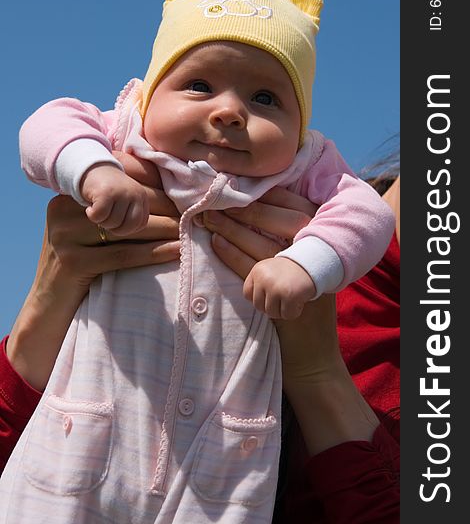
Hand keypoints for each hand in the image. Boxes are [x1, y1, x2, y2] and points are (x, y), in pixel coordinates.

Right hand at [7, 154, 179, 390]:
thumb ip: (110, 212)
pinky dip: (154, 254)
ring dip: (164, 230)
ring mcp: (64, 236)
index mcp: (68, 197)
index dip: (153, 190)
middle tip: (192, 213)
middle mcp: (62, 211)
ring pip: (127, 229)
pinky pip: (123, 255)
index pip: (117, 184)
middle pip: (123, 204)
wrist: (48, 306)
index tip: (182, 196)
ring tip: (189, 231)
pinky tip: (176, 252)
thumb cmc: (79, 265)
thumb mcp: (87, 233)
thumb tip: (161, 196)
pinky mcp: (73, 262)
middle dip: (163, 209)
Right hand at [81, 163, 149, 234]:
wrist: (93, 168)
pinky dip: (92, 215)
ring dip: (101, 221)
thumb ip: (131, 215)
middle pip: (128, 226)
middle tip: (105, 219)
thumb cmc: (110, 191)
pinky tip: (90, 207)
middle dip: (114, 229)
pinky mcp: (106, 192)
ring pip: (112, 222)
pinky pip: (99, 215)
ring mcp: (121, 192)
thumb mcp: (126, 201)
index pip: (141, 224)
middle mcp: (134, 194)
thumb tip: (128, 234)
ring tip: (98, 210)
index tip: (116, 223)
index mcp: (142, 198)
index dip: (126, 229)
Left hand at [203, 198, 378, 454]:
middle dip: (240, 210)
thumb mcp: (306, 269)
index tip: (236, 187)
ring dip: (229, 229)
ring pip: (258, 244)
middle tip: (212, 200)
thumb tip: (251, 208)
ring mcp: (303, 274)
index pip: (293, 206)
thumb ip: (289, 241)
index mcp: (324, 241)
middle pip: (273, 222)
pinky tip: (216, 244)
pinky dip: (230, 255)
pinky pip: (250, 270)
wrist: (312, 356)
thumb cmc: (303, 307)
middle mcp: (318, 255)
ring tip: (208, 219)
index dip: (263, 196)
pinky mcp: (286, 294)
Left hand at [243, 257, 315, 318]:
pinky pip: (287, 315)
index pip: (247, 294)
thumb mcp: (269, 270)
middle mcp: (264, 278)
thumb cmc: (290, 271)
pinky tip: (299, 301)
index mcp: (257, 270)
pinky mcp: (290, 295)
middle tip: (283, 298)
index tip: (271, 294)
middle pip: (259, 306)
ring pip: (272, 313)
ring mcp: (276, 287)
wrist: (312, 263)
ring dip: (283, 310)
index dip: (260, 297)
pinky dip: (294, 311)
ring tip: (291, 299)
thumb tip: (253, 304)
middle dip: (272, 306)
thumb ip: (258, 284)